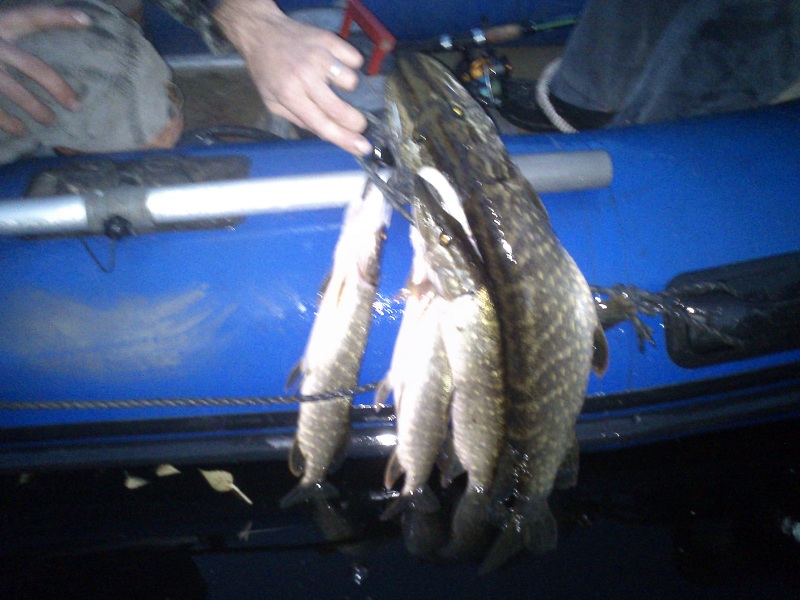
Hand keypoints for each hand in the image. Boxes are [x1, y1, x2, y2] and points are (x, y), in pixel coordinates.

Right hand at [0, 6, 89, 135]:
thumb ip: (11, 30)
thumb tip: (62, 32)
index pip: (32, 16)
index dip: (58, 16)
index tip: (86, 19)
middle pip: (33, 65)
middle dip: (57, 87)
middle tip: (75, 105)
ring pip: (14, 90)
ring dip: (36, 109)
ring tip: (49, 121)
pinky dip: (8, 122)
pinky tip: (20, 130)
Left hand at [215, 0, 370, 154]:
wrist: (261, 32)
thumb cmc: (266, 70)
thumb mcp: (272, 103)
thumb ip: (299, 120)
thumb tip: (327, 132)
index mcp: (290, 95)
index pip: (322, 124)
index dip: (345, 139)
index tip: (363, 148)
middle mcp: (305, 76)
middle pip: (340, 108)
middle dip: (356, 122)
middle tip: (357, 123)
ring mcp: (319, 55)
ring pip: (351, 81)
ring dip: (347, 86)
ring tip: (333, 81)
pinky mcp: (328, 39)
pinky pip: (355, 58)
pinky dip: (350, 64)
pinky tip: (336, 64)